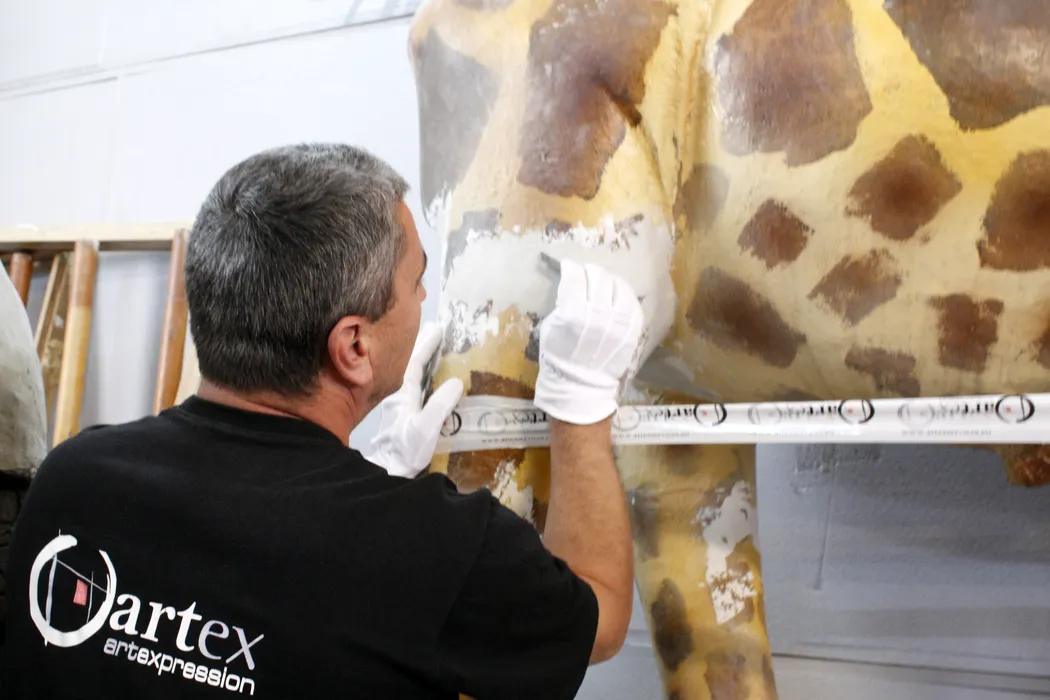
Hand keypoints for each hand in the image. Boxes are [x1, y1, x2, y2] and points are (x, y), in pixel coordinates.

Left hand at [363, 321, 463, 477]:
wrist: (387, 469)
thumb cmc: (405, 451)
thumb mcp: (426, 428)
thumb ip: (439, 405)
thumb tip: (456, 381)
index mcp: (402, 393)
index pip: (414, 361)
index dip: (426, 344)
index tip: (438, 328)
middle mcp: (397, 395)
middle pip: (409, 364)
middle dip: (422, 347)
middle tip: (435, 331)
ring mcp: (397, 405)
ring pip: (410, 375)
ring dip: (421, 361)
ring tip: (435, 350)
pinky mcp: (400, 415)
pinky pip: (412, 387)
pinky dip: (421, 377)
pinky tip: (429, 381)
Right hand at [533, 259, 643, 424]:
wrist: (581, 387)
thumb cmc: (559, 358)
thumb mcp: (550, 327)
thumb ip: (563, 304)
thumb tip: (572, 286)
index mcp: (572, 313)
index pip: (574, 277)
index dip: (570, 268)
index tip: (569, 268)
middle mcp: (597, 313)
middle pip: (598, 277)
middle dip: (589, 271)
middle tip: (586, 273)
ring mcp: (618, 322)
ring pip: (618, 285)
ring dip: (609, 279)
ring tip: (603, 282)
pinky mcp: (632, 330)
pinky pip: (632, 303)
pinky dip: (624, 294)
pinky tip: (617, 295)